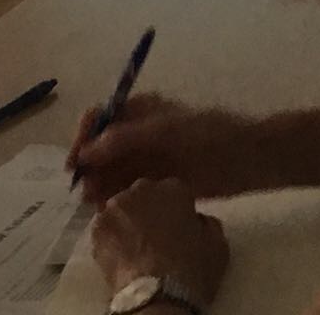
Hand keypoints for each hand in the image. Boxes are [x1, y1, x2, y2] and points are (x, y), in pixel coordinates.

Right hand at [68, 94, 255, 205]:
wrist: (245, 158)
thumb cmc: (207, 134)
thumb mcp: (164, 131)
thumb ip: (124, 138)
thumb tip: (86, 150)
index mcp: (142, 110)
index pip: (101, 117)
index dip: (84, 137)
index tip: (74, 162)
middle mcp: (141, 132)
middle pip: (103, 147)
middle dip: (90, 166)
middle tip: (82, 190)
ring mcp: (149, 158)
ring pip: (113, 170)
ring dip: (100, 184)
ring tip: (94, 203)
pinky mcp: (157, 181)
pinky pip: (128, 188)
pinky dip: (116, 196)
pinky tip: (110, 209)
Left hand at [91, 178, 227, 304]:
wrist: (157, 295)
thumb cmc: (191, 267)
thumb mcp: (217, 242)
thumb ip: (205, 222)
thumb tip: (196, 220)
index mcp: (174, 187)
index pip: (175, 191)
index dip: (176, 209)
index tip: (178, 225)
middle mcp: (143, 189)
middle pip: (144, 195)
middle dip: (148, 209)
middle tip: (154, 233)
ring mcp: (116, 208)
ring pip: (122, 210)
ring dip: (126, 221)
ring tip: (132, 244)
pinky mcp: (97, 231)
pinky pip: (105, 229)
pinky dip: (110, 238)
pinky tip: (118, 253)